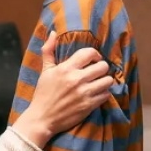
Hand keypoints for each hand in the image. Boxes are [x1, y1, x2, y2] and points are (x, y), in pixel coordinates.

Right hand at [13, 31, 113, 146]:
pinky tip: (97, 94)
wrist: (42, 118)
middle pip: (103, 66)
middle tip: (97, 72)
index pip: (89, 53)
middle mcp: (76, 79)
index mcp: (66, 68)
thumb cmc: (43, 94)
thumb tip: (54, 32)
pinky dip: (104, 93)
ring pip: (108, 81)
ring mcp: (84, 93)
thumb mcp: (45, 71)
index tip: (94, 59)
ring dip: (105, 81)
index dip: (95, 54)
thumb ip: (49, 50)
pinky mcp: (89, 105)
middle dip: (102, 68)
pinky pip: (106, 95)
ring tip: (99, 83)